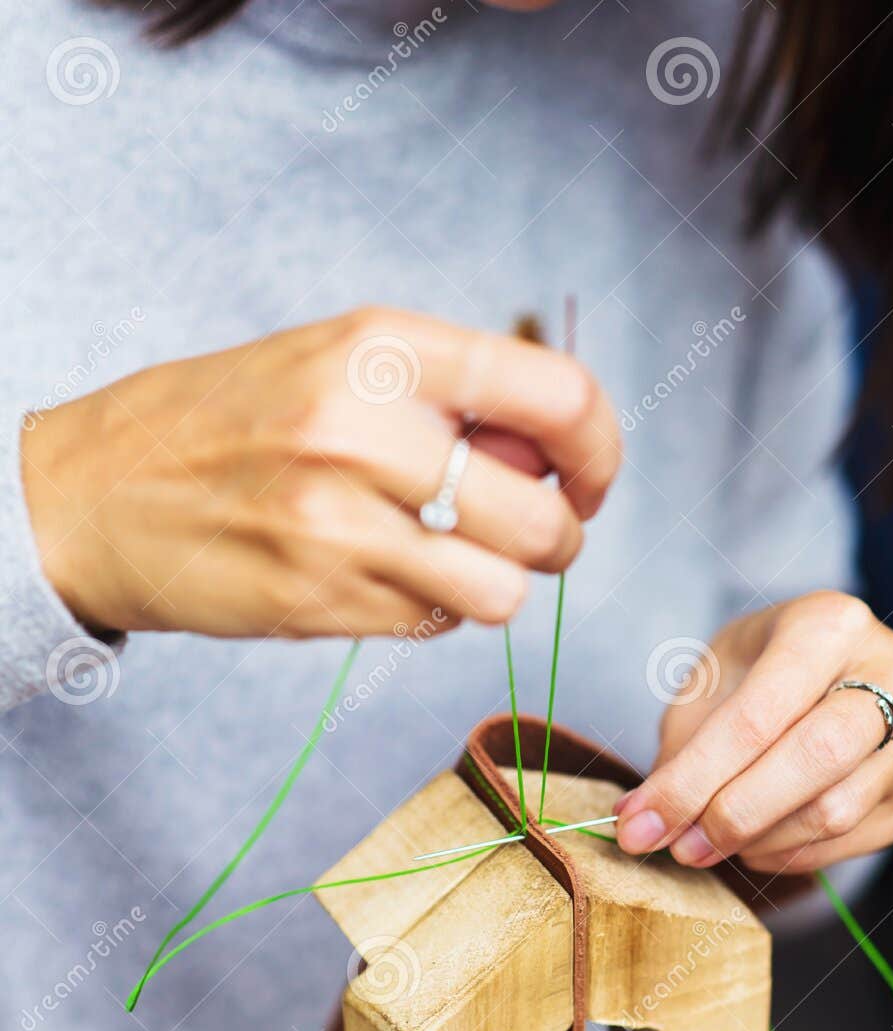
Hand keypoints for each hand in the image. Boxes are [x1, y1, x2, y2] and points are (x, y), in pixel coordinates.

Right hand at [22, 307, 619, 639]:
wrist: (96, 493)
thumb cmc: (231, 421)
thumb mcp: (336, 361)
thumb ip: (450, 399)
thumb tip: (557, 467)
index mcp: (380, 347)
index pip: (558, 396)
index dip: (599, 450)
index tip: (588, 479)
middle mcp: (363, 430)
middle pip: (544, 516)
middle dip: (559, 539)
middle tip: (530, 535)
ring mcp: (339, 524)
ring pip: (501, 591)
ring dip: (498, 586)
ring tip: (453, 559)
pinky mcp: (319, 601)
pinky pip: (435, 625)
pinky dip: (432, 611)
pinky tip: (384, 577)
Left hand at [616, 592, 892, 875]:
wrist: (822, 673)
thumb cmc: (757, 670)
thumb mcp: (711, 682)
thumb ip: (680, 750)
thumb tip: (642, 823)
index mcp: (831, 625)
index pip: (758, 716)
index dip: (692, 780)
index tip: (638, 824)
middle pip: (816, 760)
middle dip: (734, 814)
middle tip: (679, 845)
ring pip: (835, 811)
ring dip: (757, 841)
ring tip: (708, 839)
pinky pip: (849, 843)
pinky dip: (787, 854)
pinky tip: (753, 841)